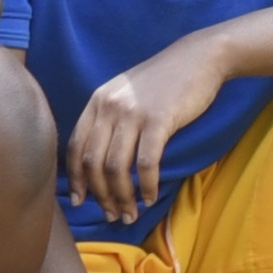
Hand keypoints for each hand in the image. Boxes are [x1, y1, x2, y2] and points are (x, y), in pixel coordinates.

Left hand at [64, 45, 226, 230]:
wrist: (198, 57)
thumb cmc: (163, 80)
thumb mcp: (125, 93)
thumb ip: (109, 118)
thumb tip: (99, 158)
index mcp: (97, 101)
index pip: (74, 147)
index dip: (76, 179)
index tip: (79, 201)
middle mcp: (109, 107)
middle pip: (93, 163)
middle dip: (100, 196)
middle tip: (111, 215)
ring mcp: (133, 113)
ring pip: (117, 168)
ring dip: (122, 198)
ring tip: (130, 214)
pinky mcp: (159, 119)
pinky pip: (146, 163)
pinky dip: (146, 186)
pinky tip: (150, 198)